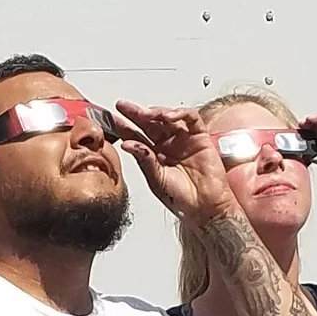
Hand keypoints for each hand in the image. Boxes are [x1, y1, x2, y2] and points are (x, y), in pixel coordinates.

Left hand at [113, 99, 236, 221]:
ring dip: (156, 112)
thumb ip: (144, 159)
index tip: (110, 118)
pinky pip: (191, 118)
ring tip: (146, 114)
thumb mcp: (156, 179)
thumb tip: (127, 144)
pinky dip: (180, 113)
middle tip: (124, 106)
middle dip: (136, 113)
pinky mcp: (200, 137)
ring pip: (168, 116)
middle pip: (150, 122)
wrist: (205, 209)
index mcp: (153, 155)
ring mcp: (183, 139)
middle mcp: (167, 145)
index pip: (136, 135)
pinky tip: (169, 117)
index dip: (123, 126)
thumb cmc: (182, 200)